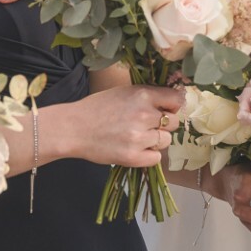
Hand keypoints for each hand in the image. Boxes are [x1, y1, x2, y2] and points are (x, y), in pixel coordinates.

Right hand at [62, 85, 181, 166]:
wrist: (73, 128)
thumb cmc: (97, 108)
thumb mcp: (124, 92)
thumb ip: (147, 96)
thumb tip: (171, 101)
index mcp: (143, 95)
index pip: (177, 99)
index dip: (173, 105)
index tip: (167, 109)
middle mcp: (144, 115)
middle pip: (174, 122)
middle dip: (163, 124)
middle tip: (147, 125)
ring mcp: (139, 137)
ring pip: (166, 140)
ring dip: (156, 140)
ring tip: (138, 137)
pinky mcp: (133, 157)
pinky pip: (156, 158)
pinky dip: (149, 155)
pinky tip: (136, 149)